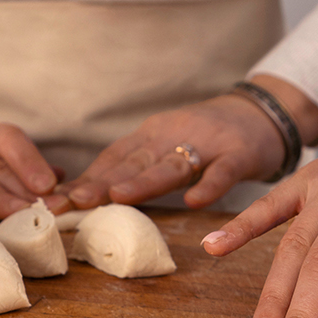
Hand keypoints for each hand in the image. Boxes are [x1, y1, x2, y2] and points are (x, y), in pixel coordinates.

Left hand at [62, 75, 317, 209]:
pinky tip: (193, 202)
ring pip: (171, 165)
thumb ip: (134, 170)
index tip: (55, 203)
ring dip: (144, 182)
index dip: (85, 182)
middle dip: (101, 183)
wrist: (261, 114)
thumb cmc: (207, 140)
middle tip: (72, 202)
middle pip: (134, 163)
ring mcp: (206, 144)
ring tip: (118, 198)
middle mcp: (172, 137)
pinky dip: (208, 185)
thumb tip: (88, 197)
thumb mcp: (165, 149)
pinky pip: (222, 172)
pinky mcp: (238, 153)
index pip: (113, 161)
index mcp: (151, 137)